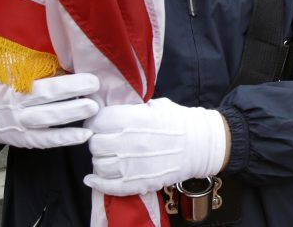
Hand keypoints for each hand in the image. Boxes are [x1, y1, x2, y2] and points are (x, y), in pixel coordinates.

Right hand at [0, 73, 99, 148]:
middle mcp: (16, 102)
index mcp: (14, 81)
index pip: (39, 76)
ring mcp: (19, 122)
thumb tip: (67, 56)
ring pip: (48, 118)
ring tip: (94, 107)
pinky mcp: (24, 139)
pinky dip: (65, 138)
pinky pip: (46, 139)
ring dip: (72, 113)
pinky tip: (85, 134)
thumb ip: (33, 64)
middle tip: (95, 86)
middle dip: (72, 90)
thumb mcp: (8, 66)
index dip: (63, 76)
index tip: (87, 73)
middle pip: (46, 96)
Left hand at [84, 98, 226, 195]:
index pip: (98, 121)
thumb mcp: (157, 105)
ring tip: (108, 157)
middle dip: (98, 141)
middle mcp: (129, 142)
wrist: (201, 145)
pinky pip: (109, 186)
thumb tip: (115, 110)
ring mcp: (132, 165)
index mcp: (134, 119)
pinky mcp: (138, 182)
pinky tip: (92, 179)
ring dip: (100, 161)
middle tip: (104, 140)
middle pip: (95, 144)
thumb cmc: (180, 122)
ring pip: (99, 165)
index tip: (99, 123)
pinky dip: (97, 183)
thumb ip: (134, 108)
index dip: (96, 121)